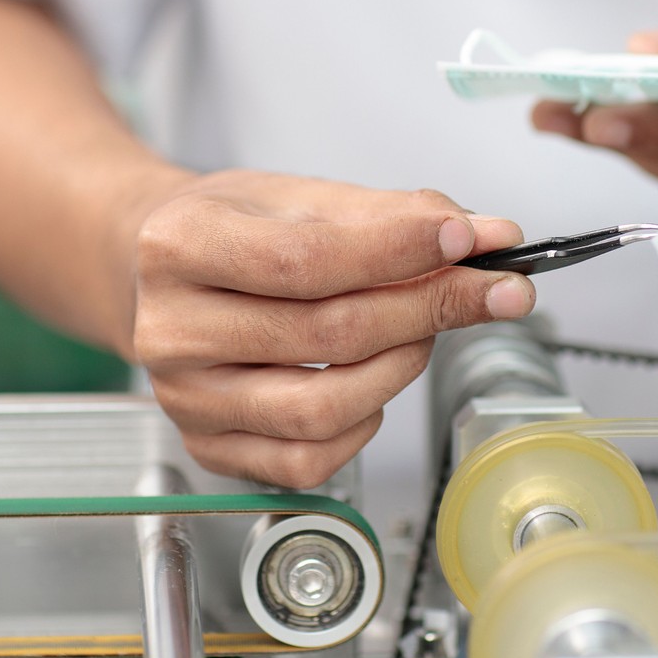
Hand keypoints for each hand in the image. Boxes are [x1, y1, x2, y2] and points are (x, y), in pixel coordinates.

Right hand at [130, 171, 531, 487]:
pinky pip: (306, 461)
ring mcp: (185, 398)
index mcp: (180, 245)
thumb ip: (396, 214)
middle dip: (425, 310)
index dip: (397, 252)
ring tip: (418, 332)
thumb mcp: (304, 196)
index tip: (465, 239)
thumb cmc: (236, 229)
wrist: (168, 270)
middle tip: (484, 290)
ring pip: (320, 410)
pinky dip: (361, 426)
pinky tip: (369, 383)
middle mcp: (170, 329)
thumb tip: (489, 237)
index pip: (306, 260)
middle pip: (326, 335)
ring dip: (398, 370)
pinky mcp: (207, 447)